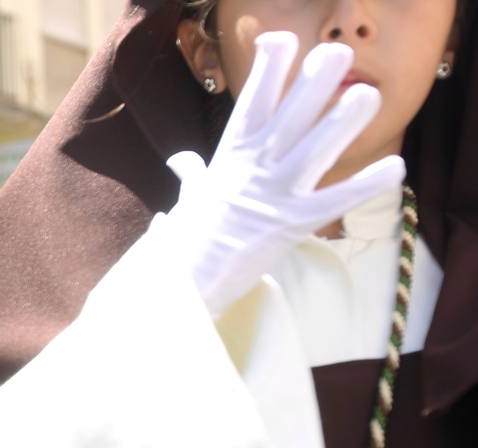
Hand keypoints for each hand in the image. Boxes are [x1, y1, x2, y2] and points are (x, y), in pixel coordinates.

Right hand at [166, 32, 404, 315]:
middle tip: (336, 54)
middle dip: (314, 82)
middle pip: (290, 115)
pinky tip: (393, 167)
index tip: (282, 40)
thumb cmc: (185, 238)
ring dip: (343, 122)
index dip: (269, 67)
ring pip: (315, 150)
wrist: (183, 280)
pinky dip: (365, 185)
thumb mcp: (190, 198)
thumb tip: (181, 162)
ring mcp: (274, 194)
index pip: (253, 100)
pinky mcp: (292, 225)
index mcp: (232, 154)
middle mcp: (254, 166)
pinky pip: (335, 201)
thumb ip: (192, 174)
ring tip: (368, 95)